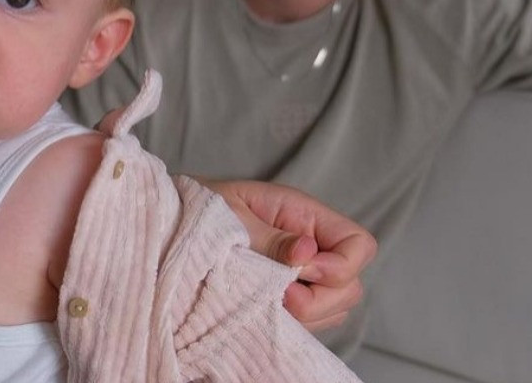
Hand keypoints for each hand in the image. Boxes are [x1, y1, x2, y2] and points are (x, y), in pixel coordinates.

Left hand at [201, 177, 376, 330]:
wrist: (172, 221)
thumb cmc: (200, 207)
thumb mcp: (230, 213)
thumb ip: (270, 237)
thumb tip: (307, 252)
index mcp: (304, 216)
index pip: (358, 244)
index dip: (340, 266)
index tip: (301, 269)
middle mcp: (311, 248)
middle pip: (351, 286)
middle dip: (319, 299)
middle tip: (277, 293)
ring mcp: (301, 276)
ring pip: (333, 310)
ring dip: (304, 314)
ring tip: (263, 300)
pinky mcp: (285, 298)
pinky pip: (309, 322)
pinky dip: (291, 323)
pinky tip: (261, 310)